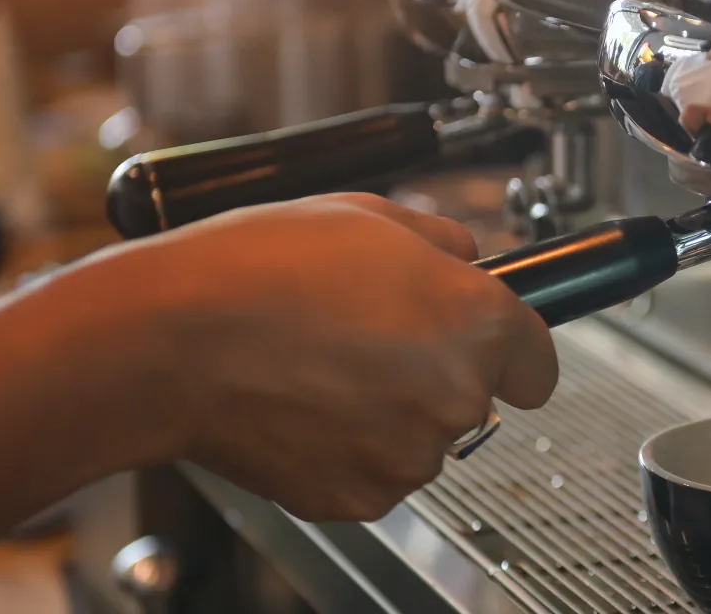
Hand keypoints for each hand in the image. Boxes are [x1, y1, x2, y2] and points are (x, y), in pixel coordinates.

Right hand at [123, 194, 556, 521]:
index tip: (493, 351)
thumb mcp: (367, 214)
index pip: (539, 363)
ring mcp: (409, 453)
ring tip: (322, 367)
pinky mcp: (360, 496)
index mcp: (475, 320)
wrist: (171, 340)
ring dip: (390, 413)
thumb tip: (464, 255)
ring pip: (423, 438)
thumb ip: (440, 239)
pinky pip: (374, 473)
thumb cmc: (258, 270)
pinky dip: (347, 449)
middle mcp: (457, 393)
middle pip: (476, 398)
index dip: (513, 351)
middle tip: (368, 339)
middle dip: (435, 373)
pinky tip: (303, 405)